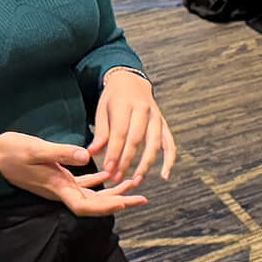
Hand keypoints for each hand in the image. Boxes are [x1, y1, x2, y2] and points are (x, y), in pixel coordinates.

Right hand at [0, 132, 148, 216]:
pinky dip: (96, 180)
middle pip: (94, 204)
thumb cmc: (10, 152)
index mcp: (57, 187)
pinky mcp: (55, 177)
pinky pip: (80, 183)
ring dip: (111, 190)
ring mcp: (58, 185)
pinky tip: (108, 172)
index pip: (87, 206)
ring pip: (90, 194)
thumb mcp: (36, 148)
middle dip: (119, 201)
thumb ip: (61, 153)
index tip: (128, 202)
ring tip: (132, 183)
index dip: (109, 207)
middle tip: (142, 197)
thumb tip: (85, 157)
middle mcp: (60, 191)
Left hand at [88, 69, 175, 193]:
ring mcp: (157, 117)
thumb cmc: (113, 98)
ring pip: (154, 144)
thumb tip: (92, 153)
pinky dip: (169, 160)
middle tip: (117, 178)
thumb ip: (100, 132)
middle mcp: (144, 109)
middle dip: (127, 161)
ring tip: (136, 180)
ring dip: (145, 164)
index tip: (107, 169)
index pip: (120, 132)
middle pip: (137, 140)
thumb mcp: (102, 109)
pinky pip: (170, 143)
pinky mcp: (164, 124)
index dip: (114, 152)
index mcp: (126, 104)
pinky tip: (164, 175)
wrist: (131, 81)